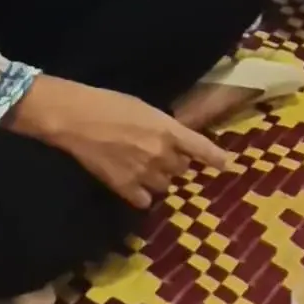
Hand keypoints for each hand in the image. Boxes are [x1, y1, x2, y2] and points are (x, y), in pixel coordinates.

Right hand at [6, 76, 232, 209]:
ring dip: (157, 178)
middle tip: (154, 152)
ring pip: (164, 186)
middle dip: (173, 162)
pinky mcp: (125, 188)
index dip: (216, 158)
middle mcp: (161, 154)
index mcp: (167, 129)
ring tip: (140, 166)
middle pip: (181, 168)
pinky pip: (144, 200)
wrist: (75, 118)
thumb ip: (161, 126)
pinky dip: (141, 194)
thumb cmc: (107, 103)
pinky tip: (130, 184)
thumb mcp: (142, 108)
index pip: (201, 147)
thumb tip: (170, 140)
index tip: (228, 165)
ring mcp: (144, 173)